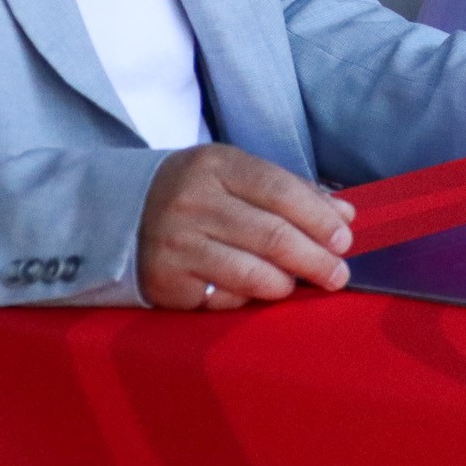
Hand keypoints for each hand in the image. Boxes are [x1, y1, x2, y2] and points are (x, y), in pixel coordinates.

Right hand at [137, 143, 356, 310]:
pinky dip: (248, 299)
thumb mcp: (236, 174)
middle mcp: (193, 203)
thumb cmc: (197, 192)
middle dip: (316, 259)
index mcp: (216, 166)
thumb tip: (344, 215)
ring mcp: (175, 245)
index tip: (345, 240)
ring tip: (300, 284)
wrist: (121, 212)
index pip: (281, 191)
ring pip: (252, 274)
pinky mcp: (165, 283)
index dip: (319, 218)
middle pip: (272, 236)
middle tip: (338, 275)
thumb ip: (291, 191)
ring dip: (287, 284)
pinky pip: (224, 299)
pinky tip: (255, 292)